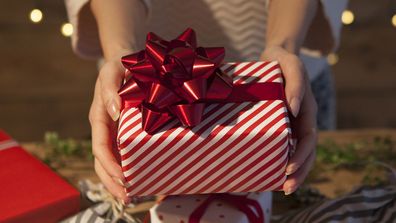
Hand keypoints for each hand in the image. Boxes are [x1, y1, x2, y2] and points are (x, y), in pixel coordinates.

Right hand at [89, 56, 129, 203]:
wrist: (126, 61)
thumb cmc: (119, 65)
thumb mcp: (112, 70)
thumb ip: (111, 88)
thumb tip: (115, 110)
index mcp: (99, 116)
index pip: (100, 146)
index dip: (109, 163)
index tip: (123, 177)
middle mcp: (105, 128)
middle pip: (102, 161)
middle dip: (112, 181)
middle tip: (128, 197)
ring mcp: (114, 131)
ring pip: (112, 161)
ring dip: (120, 180)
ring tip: (134, 197)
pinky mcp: (125, 131)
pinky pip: (125, 153)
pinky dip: (130, 168)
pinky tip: (142, 179)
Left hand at [261, 46, 317, 194]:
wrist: (274, 55)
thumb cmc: (282, 60)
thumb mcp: (291, 66)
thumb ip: (295, 84)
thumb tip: (294, 109)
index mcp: (307, 109)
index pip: (308, 138)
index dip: (302, 155)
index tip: (289, 169)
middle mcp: (301, 119)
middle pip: (305, 151)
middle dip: (299, 171)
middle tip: (287, 188)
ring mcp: (291, 122)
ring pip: (296, 151)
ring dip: (293, 171)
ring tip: (282, 187)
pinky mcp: (279, 122)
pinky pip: (283, 144)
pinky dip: (280, 159)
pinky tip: (269, 170)